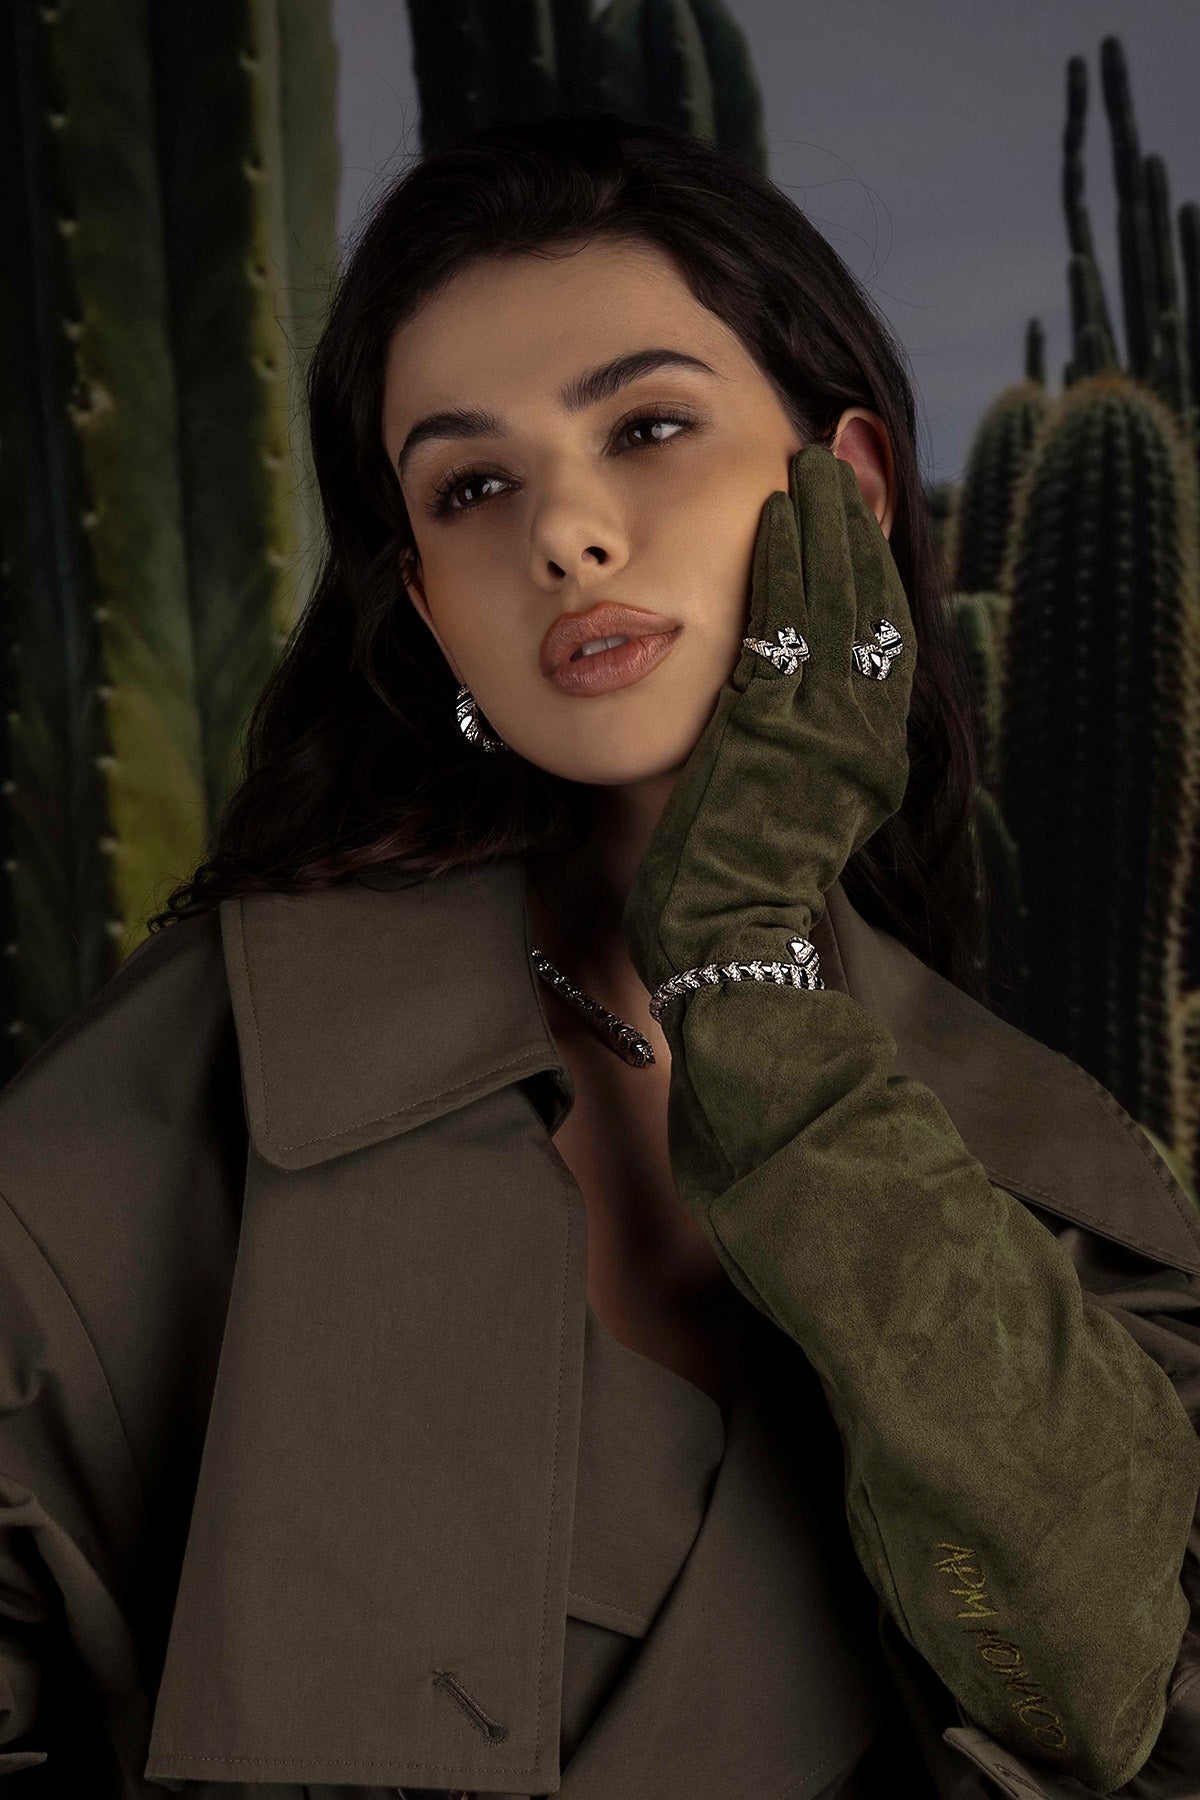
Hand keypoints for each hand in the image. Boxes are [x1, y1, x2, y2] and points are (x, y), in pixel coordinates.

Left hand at [621, 443, 915, 1002]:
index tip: (857, 511)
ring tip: (809, 462)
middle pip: (872, 605)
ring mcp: (824, 730)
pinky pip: (786, 623)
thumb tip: (762, 683)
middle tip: (838, 457)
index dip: (873, 568)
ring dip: (823, 525)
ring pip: (835, 601)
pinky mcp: (776, 726)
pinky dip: (784, 565)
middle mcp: (863, 738)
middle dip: (858, 525)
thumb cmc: (734, 890)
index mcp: (871, 759)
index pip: (882, 639)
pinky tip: (774, 516)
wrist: (722, 944)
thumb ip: (784, 743)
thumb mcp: (779, 809)